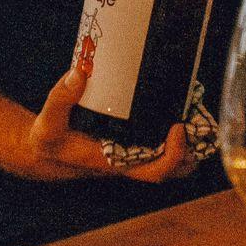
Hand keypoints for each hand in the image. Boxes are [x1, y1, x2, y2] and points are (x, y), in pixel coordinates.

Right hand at [23, 64, 196, 184]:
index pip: (154, 172)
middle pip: (175, 170)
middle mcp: (130, 164)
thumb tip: (79, 73)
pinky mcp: (133, 146)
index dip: (173, 155)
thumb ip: (61, 98)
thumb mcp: (49, 120)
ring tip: (195, 110)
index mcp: (115, 163)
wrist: (47, 151)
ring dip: (189, 141)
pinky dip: (176, 134)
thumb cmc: (49, 139)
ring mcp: (134, 156)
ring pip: (174, 161)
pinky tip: (178, 107)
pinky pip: (163, 146)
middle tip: (198, 118)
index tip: (178, 127)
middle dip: (193, 149)